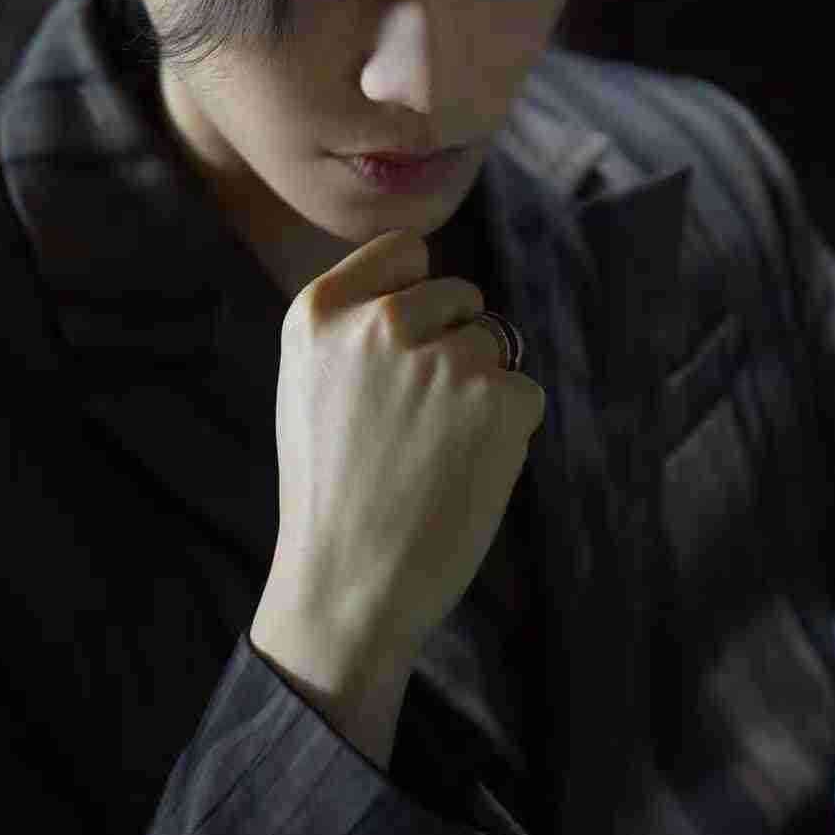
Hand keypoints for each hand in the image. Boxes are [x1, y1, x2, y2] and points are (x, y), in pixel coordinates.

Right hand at [264, 227, 545, 665]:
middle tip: (419, 420)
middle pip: (459, 297)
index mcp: (319, 313)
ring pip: (495, 348)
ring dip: (482, 394)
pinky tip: (465, 471)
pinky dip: (509, 431)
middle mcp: (380, 322)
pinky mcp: (497, 399)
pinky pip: (525, 393)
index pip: (404, 250)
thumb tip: (426, 291)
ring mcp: (441, 358)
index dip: (417, 292)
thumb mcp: (309, 383)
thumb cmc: (331, 490)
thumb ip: (354, 325)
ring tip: (435, 454)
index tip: (409, 338)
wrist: (348, 584)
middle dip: (455, 345)